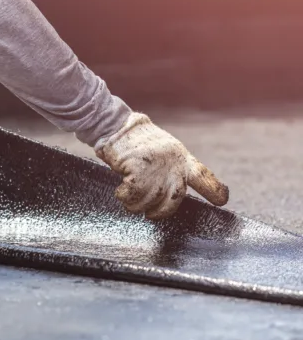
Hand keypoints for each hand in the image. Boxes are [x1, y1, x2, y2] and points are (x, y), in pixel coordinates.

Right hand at [95, 113, 228, 218]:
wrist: (117, 126)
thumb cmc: (137, 143)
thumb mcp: (163, 152)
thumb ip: (171, 170)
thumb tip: (171, 195)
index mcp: (181, 157)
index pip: (202, 175)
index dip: (214, 189)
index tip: (222, 200)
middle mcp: (172, 162)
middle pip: (175, 198)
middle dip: (161, 211)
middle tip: (150, 214)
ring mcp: (156, 165)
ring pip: (150, 200)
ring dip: (136, 204)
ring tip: (128, 197)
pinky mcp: (137, 168)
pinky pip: (133, 195)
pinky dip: (124, 197)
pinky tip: (120, 191)